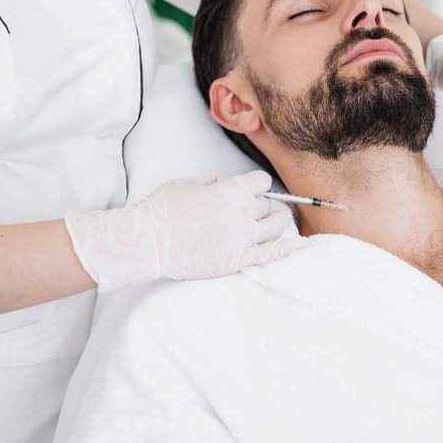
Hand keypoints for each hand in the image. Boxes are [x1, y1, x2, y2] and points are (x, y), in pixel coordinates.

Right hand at [65, 171, 302, 290]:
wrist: (145, 242)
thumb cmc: (160, 211)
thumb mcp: (185, 184)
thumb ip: (208, 182)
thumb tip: (217, 182)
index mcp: (230, 191)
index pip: (261, 183)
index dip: (259, 186)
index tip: (256, 190)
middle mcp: (241, 213)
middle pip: (268, 206)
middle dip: (267, 205)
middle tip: (266, 210)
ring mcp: (241, 238)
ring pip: (275, 228)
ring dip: (280, 223)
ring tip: (281, 222)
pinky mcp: (237, 260)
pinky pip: (270, 254)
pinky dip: (287, 248)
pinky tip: (297, 245)